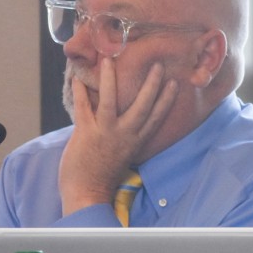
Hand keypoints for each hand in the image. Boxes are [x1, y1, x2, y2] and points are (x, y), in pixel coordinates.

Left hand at [58, 57, 177, 215]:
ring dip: (110, 78)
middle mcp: (125, 135)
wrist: (87, 193)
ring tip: (109, 59)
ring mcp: (105, 133)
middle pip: (142, 105)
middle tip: (157, 64)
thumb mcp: (123, 154)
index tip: (175, 83)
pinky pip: (83, 106)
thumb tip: (122, 116)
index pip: (156, 118)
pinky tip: (78, 77)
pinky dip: (80, 91)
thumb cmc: (103, 175)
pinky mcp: (86, 132)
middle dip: (151, 84)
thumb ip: (125, 136)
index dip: (167, 100)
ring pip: (111, 100)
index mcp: (136, 142)